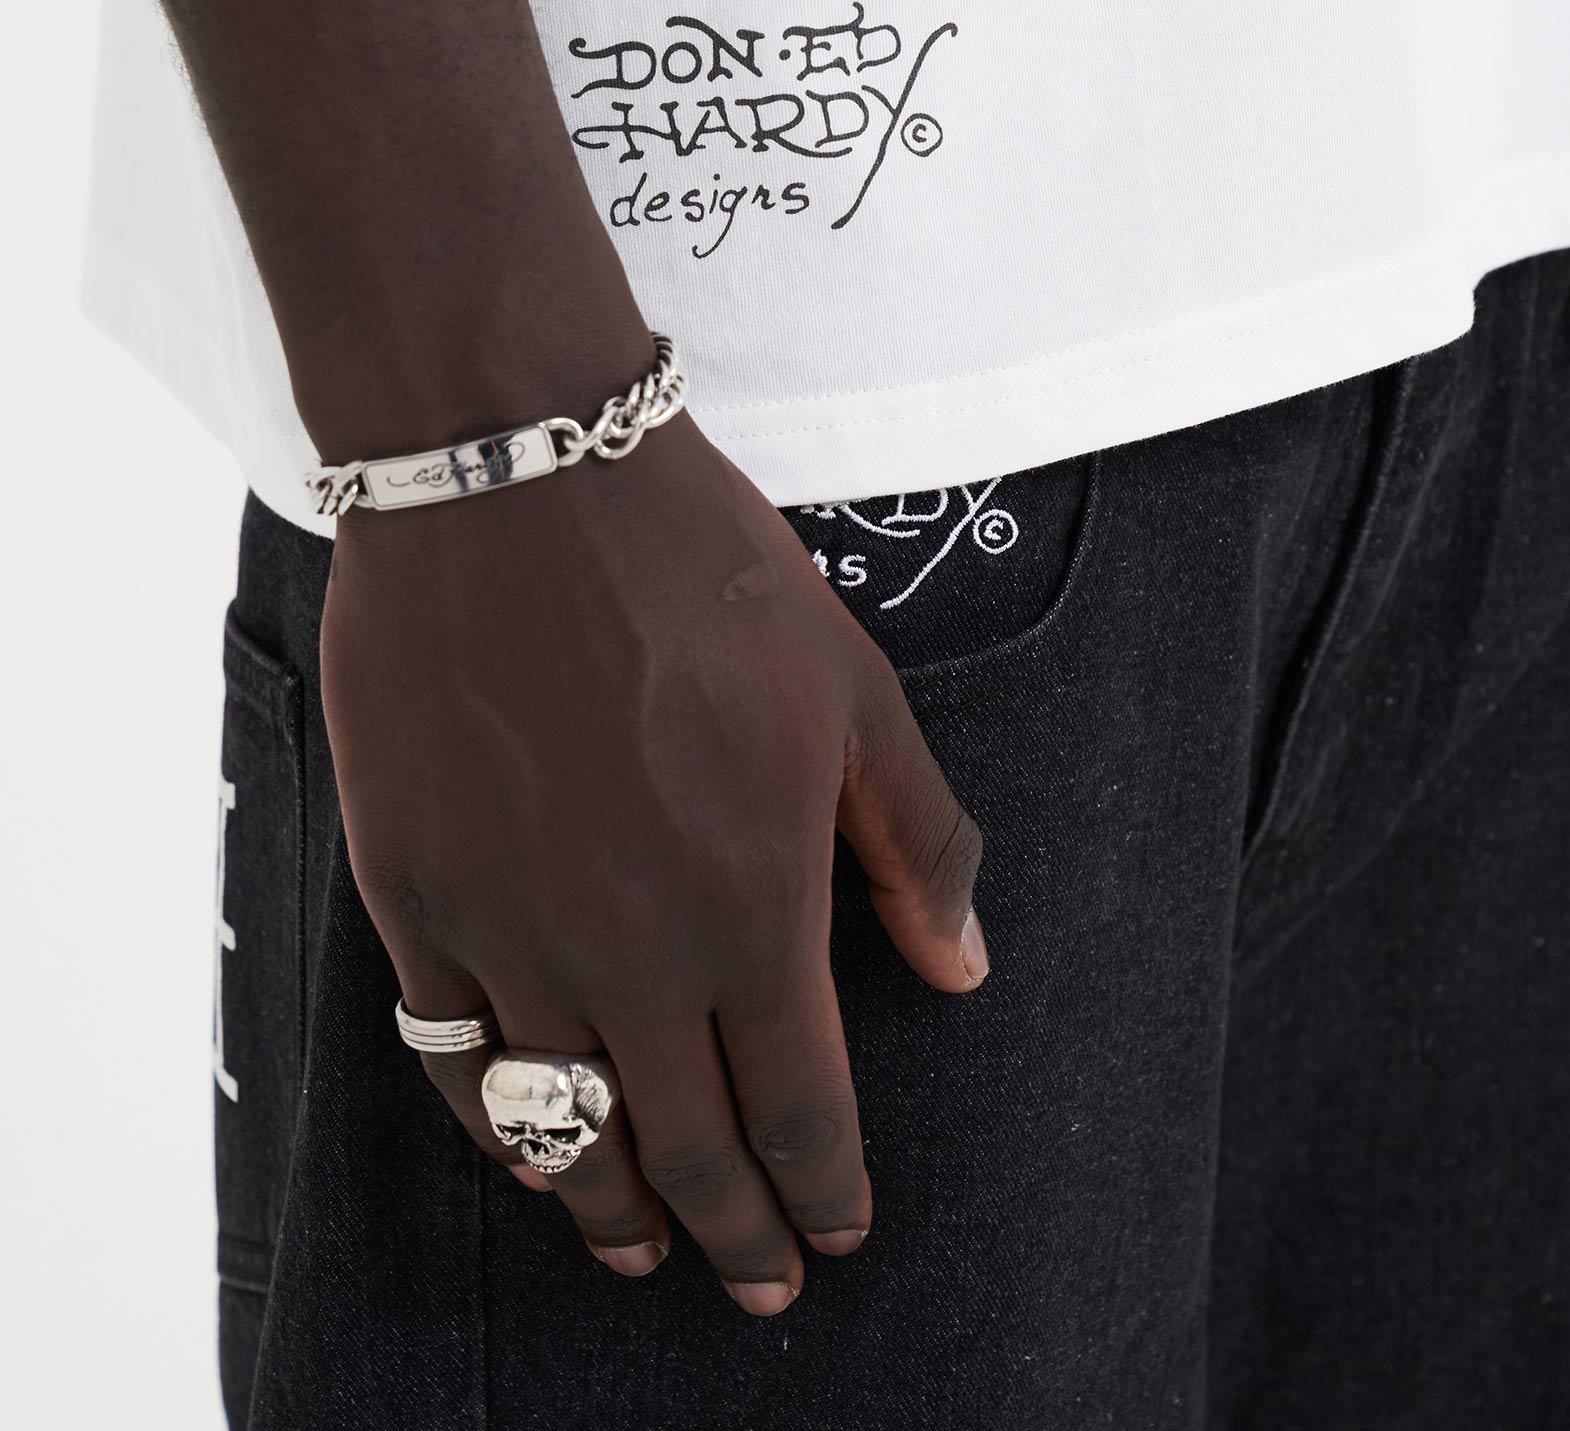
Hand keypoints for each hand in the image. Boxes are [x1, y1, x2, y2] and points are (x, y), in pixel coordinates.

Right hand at [319, 409, 987, 1311]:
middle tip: (758, 1284)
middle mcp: (634, 954)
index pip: (802, 1111)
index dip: (825, 1193)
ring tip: (640, 1250)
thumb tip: (964, 967)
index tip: (840, 1237)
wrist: (517, 476)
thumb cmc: (700, 568)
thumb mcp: (853, 688)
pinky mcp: (414, 898)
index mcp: (756, 907)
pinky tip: (528, 1149)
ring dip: (612, 1209)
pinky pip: (452, 1060)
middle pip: (691, 1150)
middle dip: (737, 1234)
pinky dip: (497, 1129)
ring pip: (568, 1132)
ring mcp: (512, 935)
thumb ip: (916, 840)